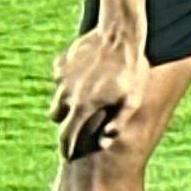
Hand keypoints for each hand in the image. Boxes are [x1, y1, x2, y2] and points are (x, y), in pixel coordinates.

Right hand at [51, 20, 148, 160]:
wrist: (120, 34)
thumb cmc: (131, 70)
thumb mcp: (132, 100)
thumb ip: (118, 123)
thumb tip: (104, 143)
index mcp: (82, 106)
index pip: (66, 136)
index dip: (67, 148)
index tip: (68, 156)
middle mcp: (66, 94)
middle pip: (57, 116)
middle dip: (65, 122)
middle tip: (79, 122)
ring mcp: (62, 77)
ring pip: (58, 96)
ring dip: (67, 100)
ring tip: (86, 97)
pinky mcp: (63, 62)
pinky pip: (61, 76)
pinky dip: (69, 79)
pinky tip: (86, 76)